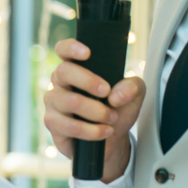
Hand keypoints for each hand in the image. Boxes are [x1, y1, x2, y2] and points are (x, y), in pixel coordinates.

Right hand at [43, 40, 145, 182]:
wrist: (111, 139)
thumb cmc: (116, 109)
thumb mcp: (134, 95)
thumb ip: (132, 87)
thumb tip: (116, 95)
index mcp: (76, 68)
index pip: (63, 50)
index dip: (71, 48)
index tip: (88, 53)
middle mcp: (60, 83)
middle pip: (64, 71)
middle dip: (88, 81)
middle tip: (107, 92)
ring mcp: (54, 103)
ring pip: (70, 101)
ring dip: (96, 111)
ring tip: (111, 117)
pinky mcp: (53, 124)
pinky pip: (70, 126)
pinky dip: (92, 130)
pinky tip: (104, 131)